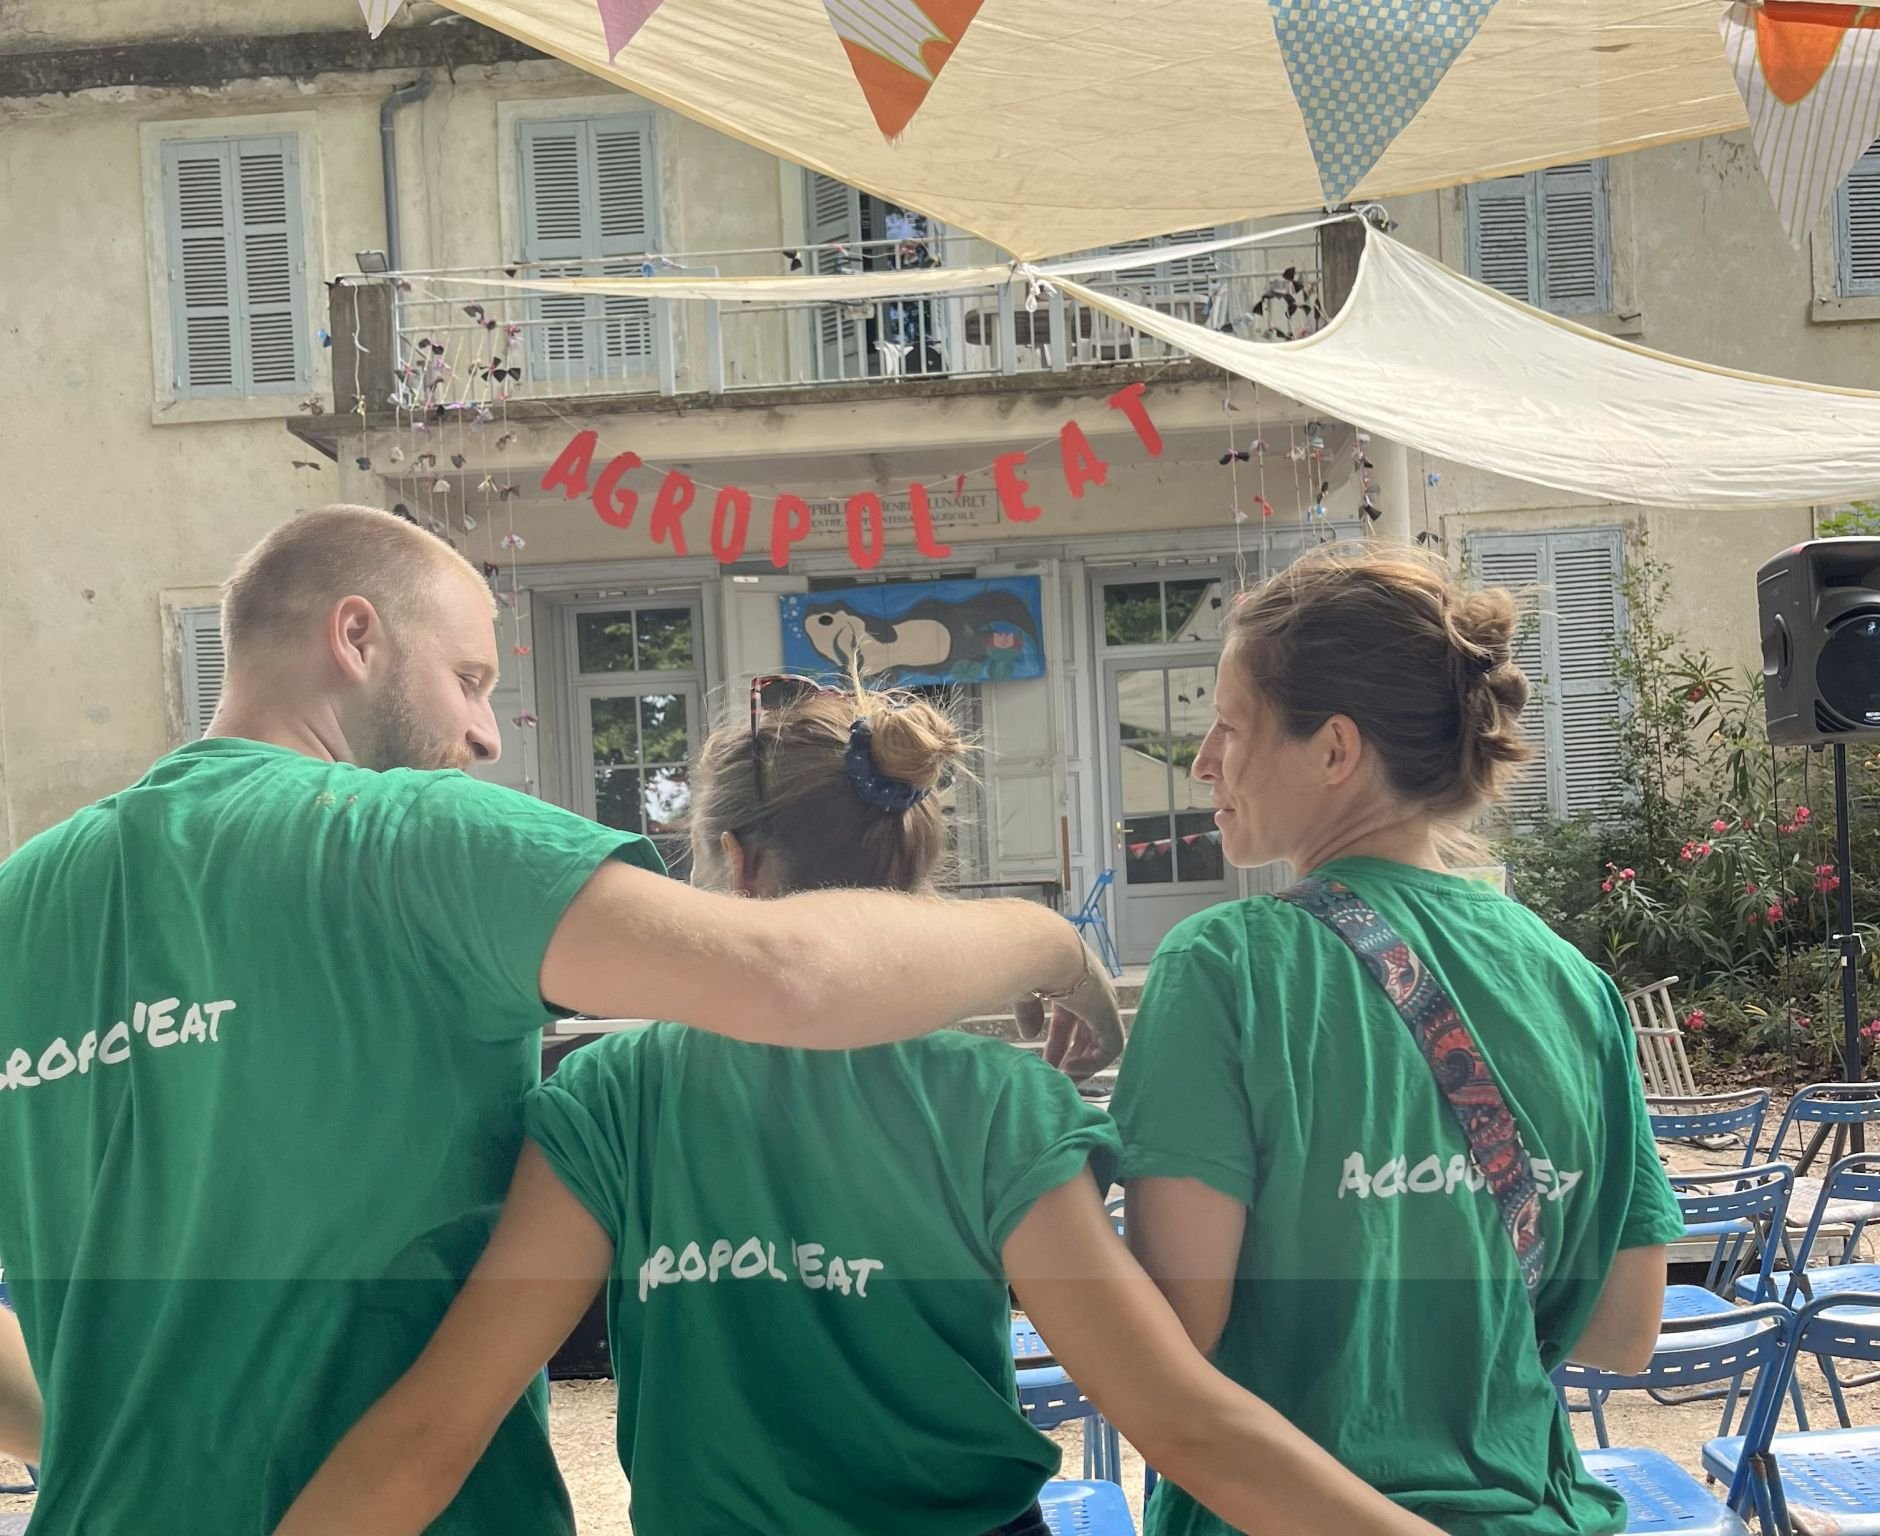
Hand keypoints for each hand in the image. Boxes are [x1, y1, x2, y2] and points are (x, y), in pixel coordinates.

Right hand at [1013, 948, 1122, 1081]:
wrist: (1044, 952)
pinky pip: (1110, 1048)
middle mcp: (1092, 992)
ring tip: (1064, 1079)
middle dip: (1071, 1057)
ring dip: (1083, 1064)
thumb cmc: (1028, 965)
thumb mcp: (1025, 993)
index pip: (1070, 1020)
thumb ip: (1029, 1013)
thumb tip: (1029, 1035)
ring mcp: (1104, 1003)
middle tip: (1056, 1076)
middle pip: (1087, 1033)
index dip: (1058, 1043)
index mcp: (1072, 983)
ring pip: (1102, 1042)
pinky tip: (1071, 1070)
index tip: (1046, 1062)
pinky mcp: (1110, 1015)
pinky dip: (1093, 1063)